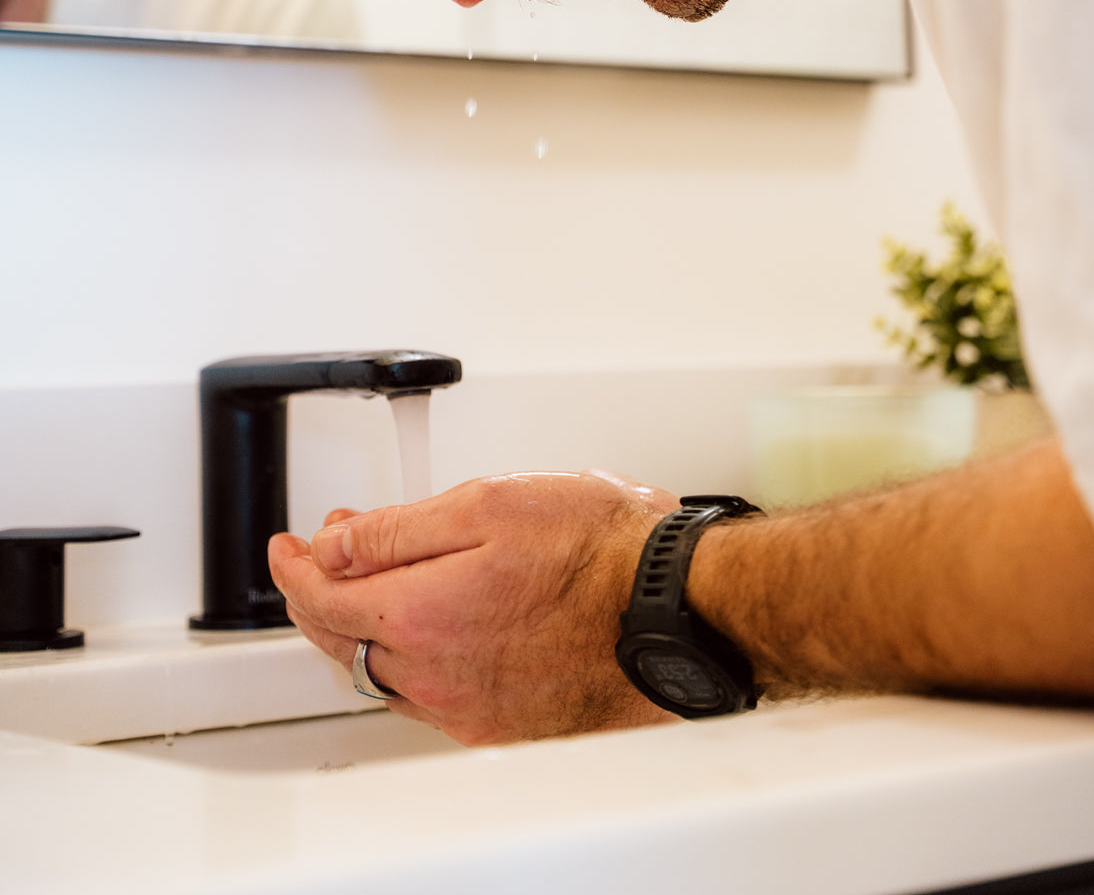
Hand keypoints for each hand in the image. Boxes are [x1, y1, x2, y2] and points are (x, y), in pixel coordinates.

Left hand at [268, 470, 679, 745]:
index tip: (288, 544)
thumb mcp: (489, 503)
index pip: (322, 594)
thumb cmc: (599, 550)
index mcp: (422, 614)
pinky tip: (421, 625)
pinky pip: (423, 693)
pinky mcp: (499, 724)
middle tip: (319, 553)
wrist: (670, 608)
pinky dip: (402, 655)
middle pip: (341, 638)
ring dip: (358, 624)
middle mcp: (435, 676)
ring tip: (368, 579)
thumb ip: (399, 528)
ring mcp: (466, 708)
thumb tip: (335, 543)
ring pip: (380, 669)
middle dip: (318, 590)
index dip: (294, 563)